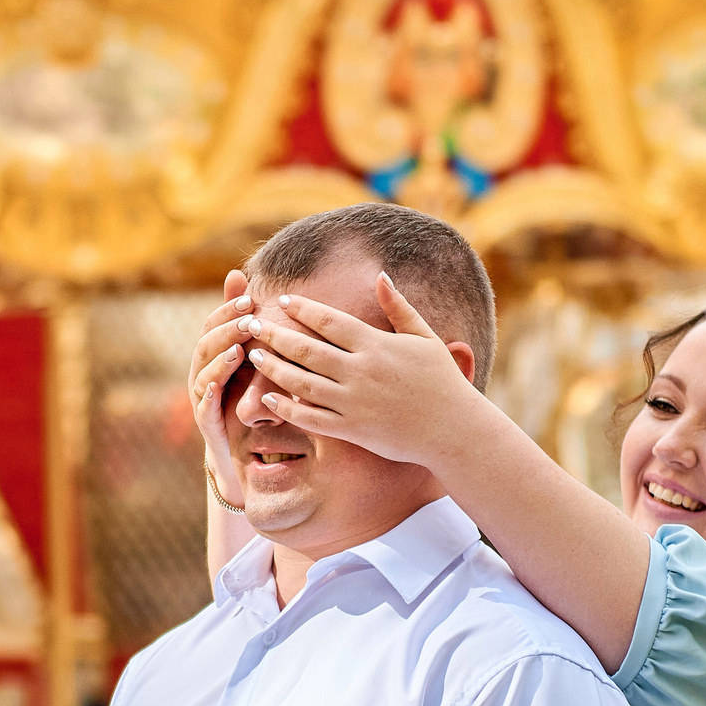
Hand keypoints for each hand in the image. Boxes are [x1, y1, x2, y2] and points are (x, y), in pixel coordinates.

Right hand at [187, 271, 251, 506]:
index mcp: (209, 355)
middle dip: (227, 332)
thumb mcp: (250, 359)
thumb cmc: (244, 396)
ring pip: (203, 375)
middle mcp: (200, 373)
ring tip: (238, 351)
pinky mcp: (206, 423)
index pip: (213, 326)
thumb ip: (246, 324)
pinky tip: (218, 385)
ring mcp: (201, 398)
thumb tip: (239, 274)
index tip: (250, 300)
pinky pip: (204, 407)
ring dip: (219, 361)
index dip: (227, 310)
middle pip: (206, 346)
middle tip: (249, 322)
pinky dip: (209, 395)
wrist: (236, 449)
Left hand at [240, 273, 480, 465]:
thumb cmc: (442, 381)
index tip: (280, 300)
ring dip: (274, 368)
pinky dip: (287, 408)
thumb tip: (380, 276)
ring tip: (253, 356)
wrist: (454, 430)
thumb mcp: (424, 337)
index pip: (329, 321)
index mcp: (377, 345)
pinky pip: (312, 418)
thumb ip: (399, 307)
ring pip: (302, 383)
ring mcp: (354, 403)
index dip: (302, 309)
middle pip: (307, 349)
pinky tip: (269, 398)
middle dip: (275, 334)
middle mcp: (361, 372)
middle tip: (251, 324)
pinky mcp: (352, 430)